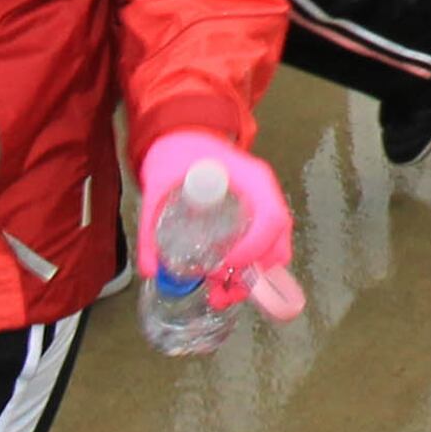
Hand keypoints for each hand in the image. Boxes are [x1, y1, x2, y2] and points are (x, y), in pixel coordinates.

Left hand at [135, 128, 302, 320]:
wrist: (183, 135)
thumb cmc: (177, 152)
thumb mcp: (159, 184)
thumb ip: (151, 225)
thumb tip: (151, 270)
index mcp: (252, 179)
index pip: (271, 218)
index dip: (253, 248)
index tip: (222, 266)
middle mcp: (264, 192)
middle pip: (279, 238)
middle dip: (256, 273)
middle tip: (222, 292)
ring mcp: (262, 204)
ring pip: (275, 247)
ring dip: (253, 277)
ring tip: (221, 296)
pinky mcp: (253, 214)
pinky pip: (263, 245)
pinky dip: (249, 267)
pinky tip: (224, 281)